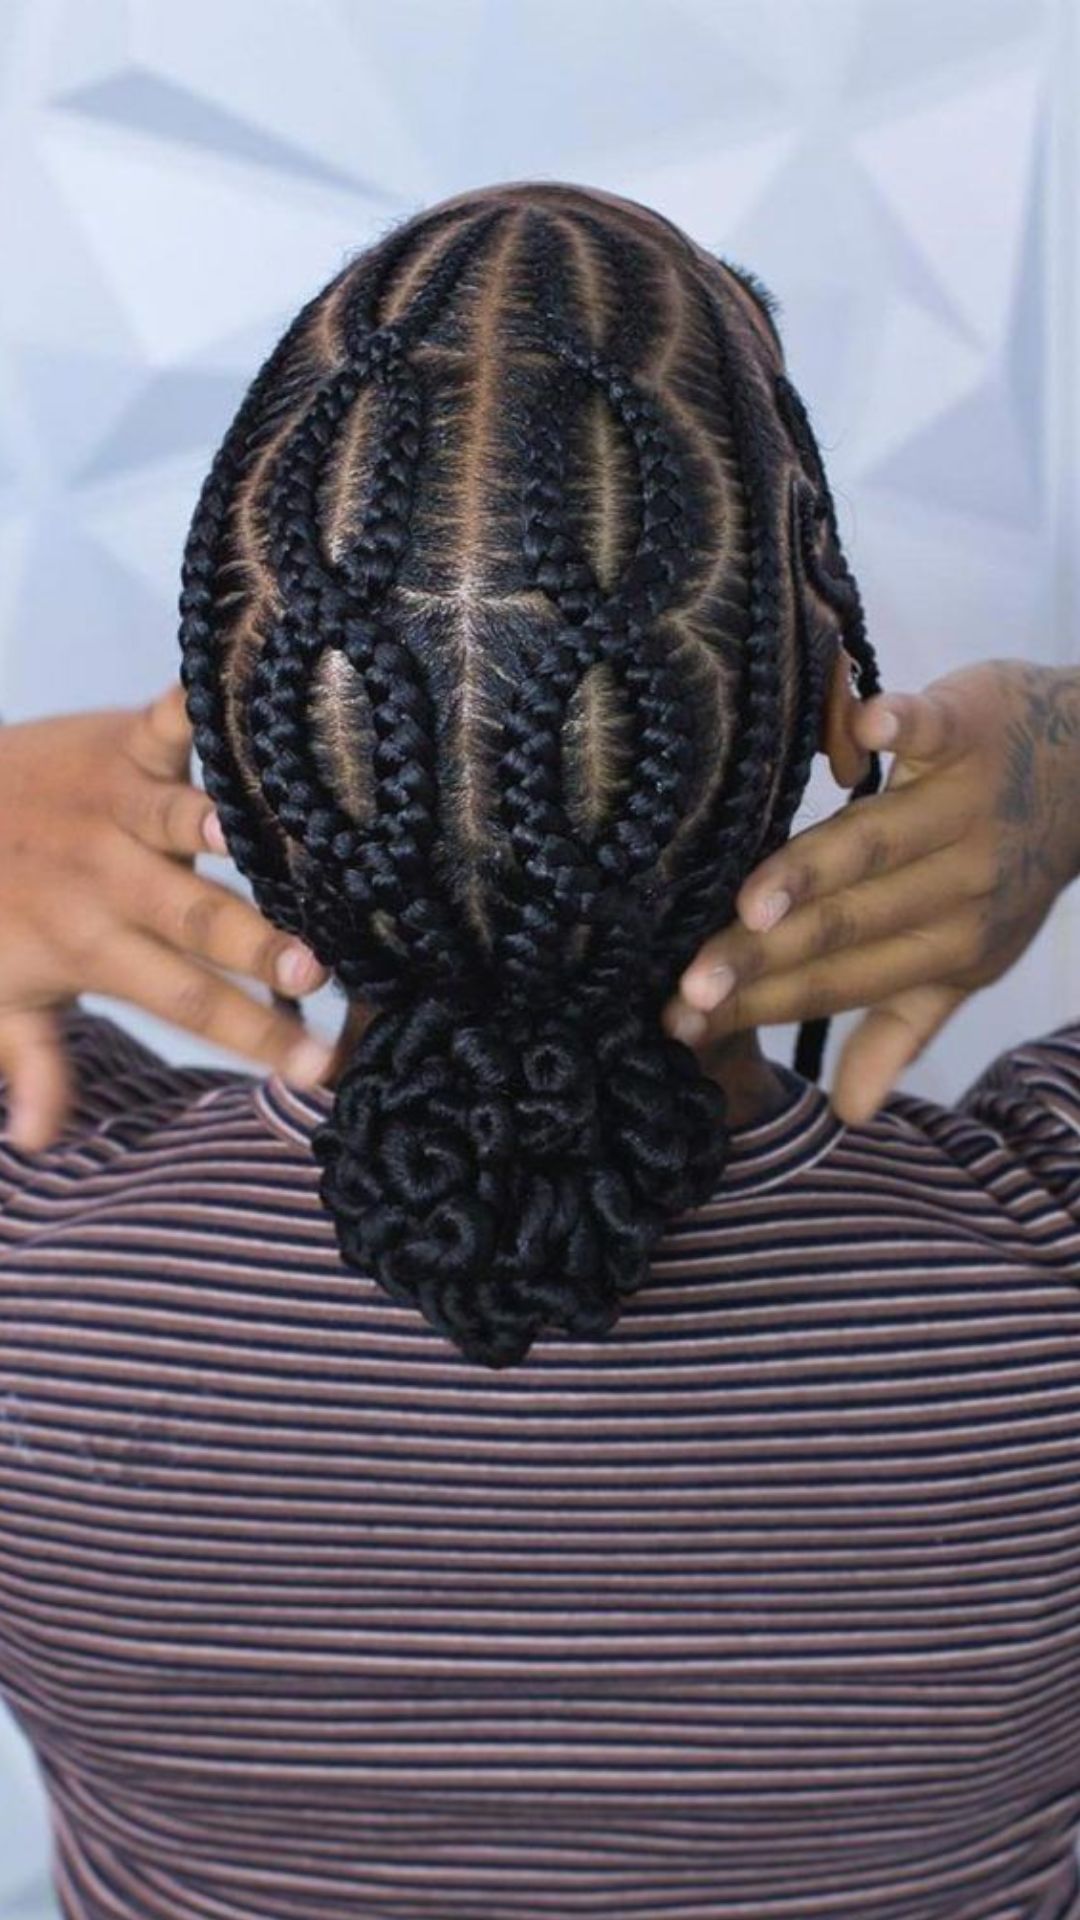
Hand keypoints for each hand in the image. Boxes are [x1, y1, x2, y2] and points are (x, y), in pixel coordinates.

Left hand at [0, 683, 332, 1150]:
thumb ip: (34, 1063)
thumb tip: (37, 1141)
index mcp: (91, 946)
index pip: (186, 1001)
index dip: (253, 1037)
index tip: (321, 1067)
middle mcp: (108, 878)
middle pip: (192, 919)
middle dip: (255, 946)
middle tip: (315, 969)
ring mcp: (114, 806)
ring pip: (174, 823)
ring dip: (211, 829)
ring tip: (258, 838)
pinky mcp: (118, 744)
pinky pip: (162, 724)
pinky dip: (195, 711)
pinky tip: (238, 701)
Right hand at [663, 661, 1079, 1123]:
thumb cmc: (1006, 869)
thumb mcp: (968, 958)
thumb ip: (902, 1025)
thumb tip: (849, 1114)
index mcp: (949, 946)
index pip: (838, 982)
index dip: (759, 1008)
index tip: (681, 1026)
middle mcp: (959, 883)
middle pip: (843, 924)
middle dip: (760, 958)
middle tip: (687, 987)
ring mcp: (965, 805)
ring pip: (875, 843)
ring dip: (813, 873)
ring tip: (749, 906)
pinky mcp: (970, 729)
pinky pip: (932, 728)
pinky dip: (902, 724)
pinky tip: (864, 727)